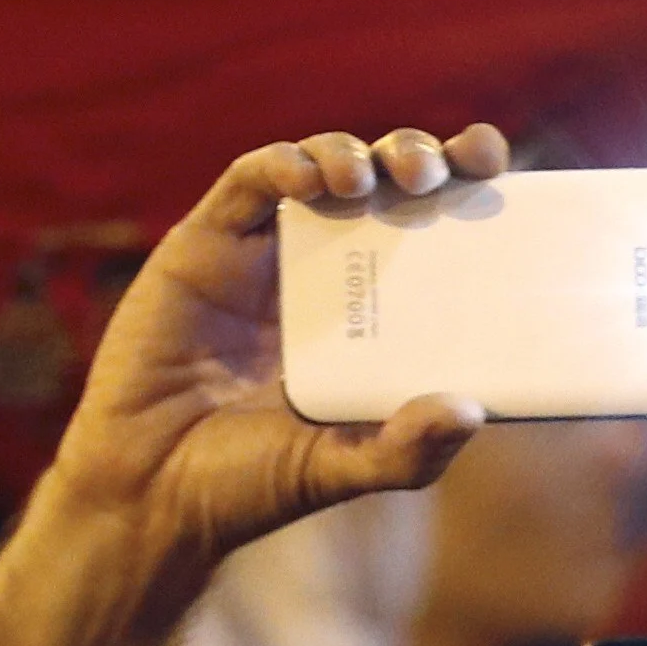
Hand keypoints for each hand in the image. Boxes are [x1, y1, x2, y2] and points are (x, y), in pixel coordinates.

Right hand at [42, 125, 509, 599]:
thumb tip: (470, 412)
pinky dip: (281, 163)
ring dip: (354, 153)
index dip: (466, 188)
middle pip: (386, 185)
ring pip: (321, 167)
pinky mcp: (205, 244)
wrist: (150, 492)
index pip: (435, 232)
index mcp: (374, 314)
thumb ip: (406, 451)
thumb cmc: (248, 484)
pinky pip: (248, 181)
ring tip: (367, 177)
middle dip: (419, 156)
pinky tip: (306, 175)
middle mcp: (326, 274)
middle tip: (438, 171)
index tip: (496, 167)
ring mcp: (264, 254)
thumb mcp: (340, 469)